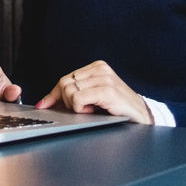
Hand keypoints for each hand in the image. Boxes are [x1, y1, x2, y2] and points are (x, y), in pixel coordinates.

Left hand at [34, 60, 151, 122]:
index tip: (44, 104)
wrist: (141, 117)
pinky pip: (78, 98)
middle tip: (83, 110)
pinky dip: (81, 108)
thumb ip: (74, 95)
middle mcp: (100, 69)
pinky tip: (94, 110)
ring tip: (92, 109)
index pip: (65, 78)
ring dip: (76, 106)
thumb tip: (45, 102)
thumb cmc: (117, 109)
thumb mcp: (94, 98)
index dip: (54, 94)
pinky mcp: (106, 90)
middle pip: (64, 84)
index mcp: (96, 67)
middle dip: (67, 102)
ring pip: (69, 91)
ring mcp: (104, 78)